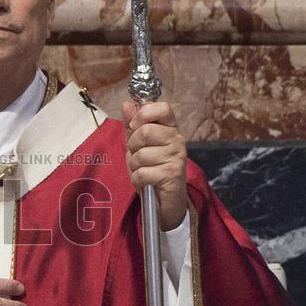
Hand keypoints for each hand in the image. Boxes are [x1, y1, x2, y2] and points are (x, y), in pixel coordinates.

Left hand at [121, 100, 187, 231]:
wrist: (164, 201)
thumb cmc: (151, 170)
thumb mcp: (138, 146)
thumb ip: (132, 126)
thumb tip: (127, 103)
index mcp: (170, 128)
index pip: (162, 108)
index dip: (144, 113)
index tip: (135, 125)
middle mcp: (177, 139)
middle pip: (145, 131)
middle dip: (133, 147)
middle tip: (138, 156)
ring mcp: (177, 156)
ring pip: (141, 154)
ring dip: (135, 166)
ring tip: (143, 171)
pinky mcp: (173, 174)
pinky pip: (142, 172)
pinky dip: (137, 179)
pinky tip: (146, 182)